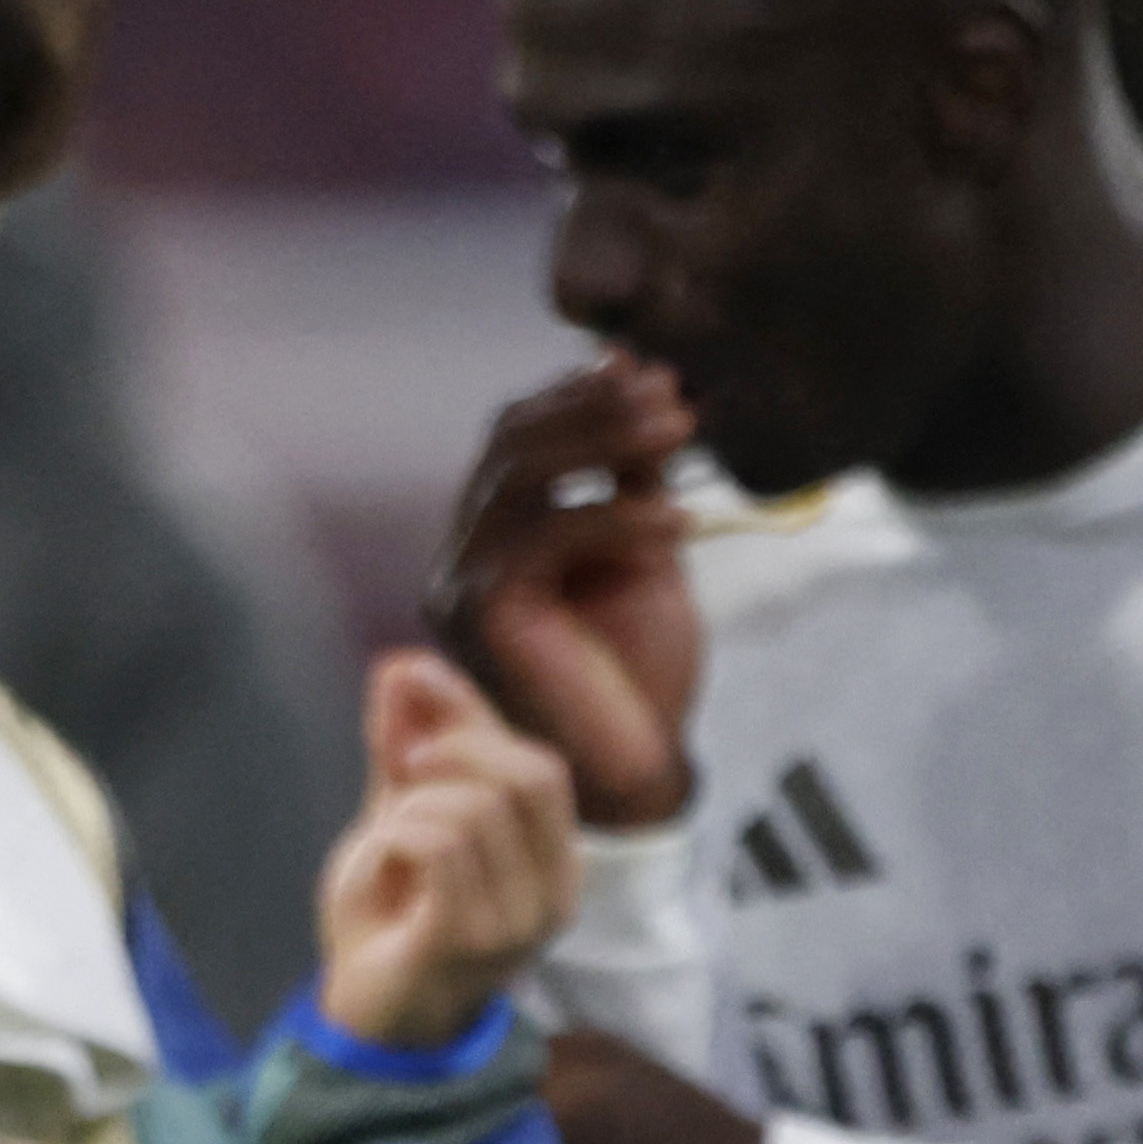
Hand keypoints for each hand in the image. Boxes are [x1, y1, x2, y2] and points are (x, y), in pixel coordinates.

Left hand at [314, 652, 583, 1052]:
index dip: (473, 711)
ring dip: (412, 806)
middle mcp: (554, 892)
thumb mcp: (399, 818)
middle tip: (399, 772)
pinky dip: (397, 834)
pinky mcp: (470, 941)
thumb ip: (405, 749)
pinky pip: (440, 847)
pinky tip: (381, 859)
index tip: (408, 678)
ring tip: (387, 839)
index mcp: (554, 860)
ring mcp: (519, 922)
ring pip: (478, 809)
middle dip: (454, 749)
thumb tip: (401, 665)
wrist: (362, 1026)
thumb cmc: (389, 924)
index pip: (540, 762)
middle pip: (531, 774)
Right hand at [430, 355, 704, 827]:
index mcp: (498, 533)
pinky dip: (614, 517)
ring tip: (680, 431)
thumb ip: (633, 481)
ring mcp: (462, 582)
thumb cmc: (637, 673)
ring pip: (515, 475)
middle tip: (673, 395)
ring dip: (601, 440)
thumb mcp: (646, 552)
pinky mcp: (481, 614)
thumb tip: (648, 388)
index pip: (519, 435)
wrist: (636, 772)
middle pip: (508, 442)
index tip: (653, 370)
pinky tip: (677, 522)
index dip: (578, 394)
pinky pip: (541, 537)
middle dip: (592, 405)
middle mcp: (464, 553)